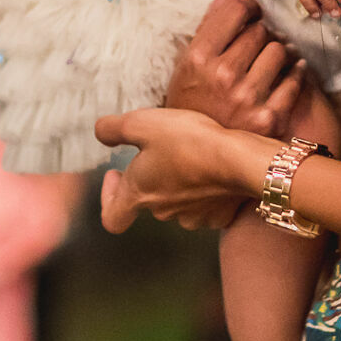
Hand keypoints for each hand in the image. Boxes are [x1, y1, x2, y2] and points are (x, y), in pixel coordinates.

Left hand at [94, 108, 266, 232]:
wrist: (240, 160)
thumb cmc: (189, 141)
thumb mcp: (142, 123)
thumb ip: (113, 129)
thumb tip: (100, 132)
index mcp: (138, 194)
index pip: (112, 218)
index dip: (108, 199)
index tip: (116, 174)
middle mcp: (163, 212)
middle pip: (148, 202)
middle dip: (150, 177)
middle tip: (161, 149)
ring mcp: (193, 216)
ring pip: (178, 202)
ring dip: (179, 182)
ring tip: (191, 154)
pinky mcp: (219, 216)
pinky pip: (207, 204)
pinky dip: (206, 189)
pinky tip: (214, 168)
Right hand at [166, 0, 306, 136]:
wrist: (198, 151)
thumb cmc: (193, 99)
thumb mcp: (190, 59)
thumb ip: (214, 18)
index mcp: (198, 58)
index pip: (236, 12)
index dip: (249, 7)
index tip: (252, 13)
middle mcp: (222, 77)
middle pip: (260, 30)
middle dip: (262, 30)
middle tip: (259, 39)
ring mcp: (246, 99)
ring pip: (280, 51)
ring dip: (279, 50)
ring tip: (272, 57)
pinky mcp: (268, 119)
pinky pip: (295, 80)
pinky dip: (296, 72)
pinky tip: (290, 71)